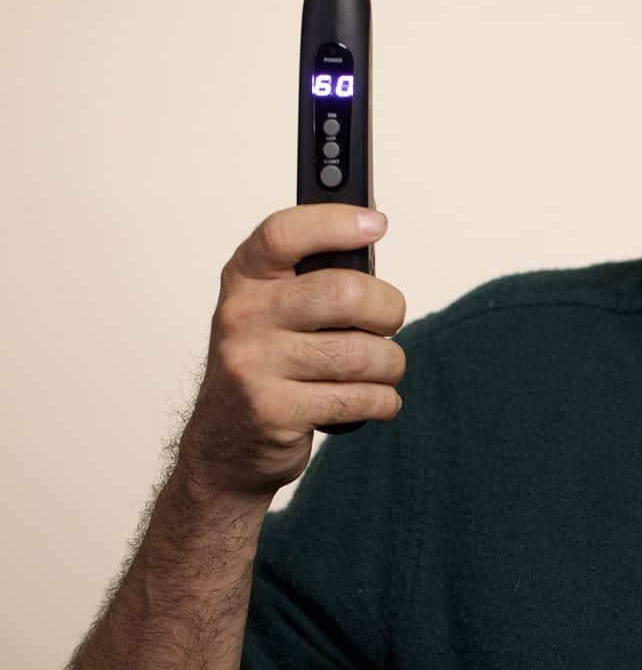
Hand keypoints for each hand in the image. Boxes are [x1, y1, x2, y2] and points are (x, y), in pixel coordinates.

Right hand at [176, 204, 405, 499]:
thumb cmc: (267, 367)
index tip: (376, 224)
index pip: (284, 234)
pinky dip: (383, 401)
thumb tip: (371, 230)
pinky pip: (360, 397)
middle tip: (388, 323)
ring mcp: (253, 365)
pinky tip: (374, 399)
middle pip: (345, 294)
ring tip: (381, 370)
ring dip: (390, 365)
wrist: (223, 447)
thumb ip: (313, 277)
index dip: (335, 222)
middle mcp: (242, 316)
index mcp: (244, 280)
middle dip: (388, 310)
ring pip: (362, 353)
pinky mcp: (273, 411)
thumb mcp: (272, 311)